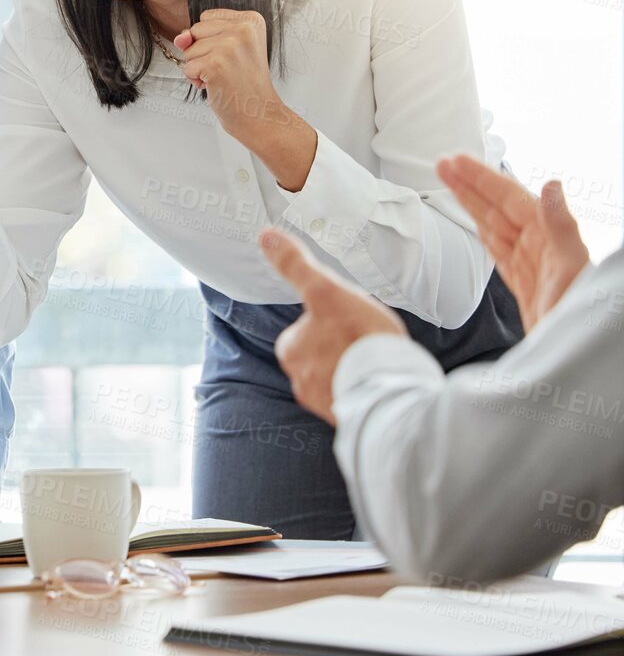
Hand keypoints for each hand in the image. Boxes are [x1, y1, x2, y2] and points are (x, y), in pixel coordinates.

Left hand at [175, 10, 316, 190]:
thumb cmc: (244, 84)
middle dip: (201, 53)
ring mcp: (229, 46)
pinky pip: (187, 67)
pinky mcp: (216, 64)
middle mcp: (243, 28)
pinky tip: (217, 85)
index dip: (209, 40)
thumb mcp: (227, 50)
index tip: (232, 56)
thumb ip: (200, 36)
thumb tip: (180, 37)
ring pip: (188, 50)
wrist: (260, 113)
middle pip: (195, 31)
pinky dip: (196, 80)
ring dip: (198, 68)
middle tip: (227, 69)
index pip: (206, 18)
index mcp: (250, 20)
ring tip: (223, 78)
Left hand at [260, 228, 405, 423]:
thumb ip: (295, 266)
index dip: (332, 321)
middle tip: (368, 341)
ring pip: (342, 378)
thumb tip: (266, 236)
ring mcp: (325, 403)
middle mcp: (301, 382)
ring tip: (380, 362)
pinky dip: (369, 391)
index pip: (307, 329)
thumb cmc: (357, 338)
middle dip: (344, 348)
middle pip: (325, 354)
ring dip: (358, 370)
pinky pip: (357, 399)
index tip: (351, 322)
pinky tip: (385, 384)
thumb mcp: (324, 291)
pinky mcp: (350, 419)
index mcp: (291, 352)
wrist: (390, 391)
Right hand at [438, 154, 589, 331]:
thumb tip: (551, 184)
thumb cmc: (576, 315)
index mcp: (550, 237)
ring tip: (449, 184)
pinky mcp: (523, 283)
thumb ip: (562, 225)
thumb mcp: (571, 267)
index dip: (482, 179)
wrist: (573, 355)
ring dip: (472, 204)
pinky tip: (476, 224)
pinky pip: (498, 250)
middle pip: (498, 207)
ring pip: (495, 225)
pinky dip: (484, 233)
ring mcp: (530, 263)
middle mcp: (540, 245)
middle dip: (470, 185)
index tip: (457, 162)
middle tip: (443, 165)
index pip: (510, 198)